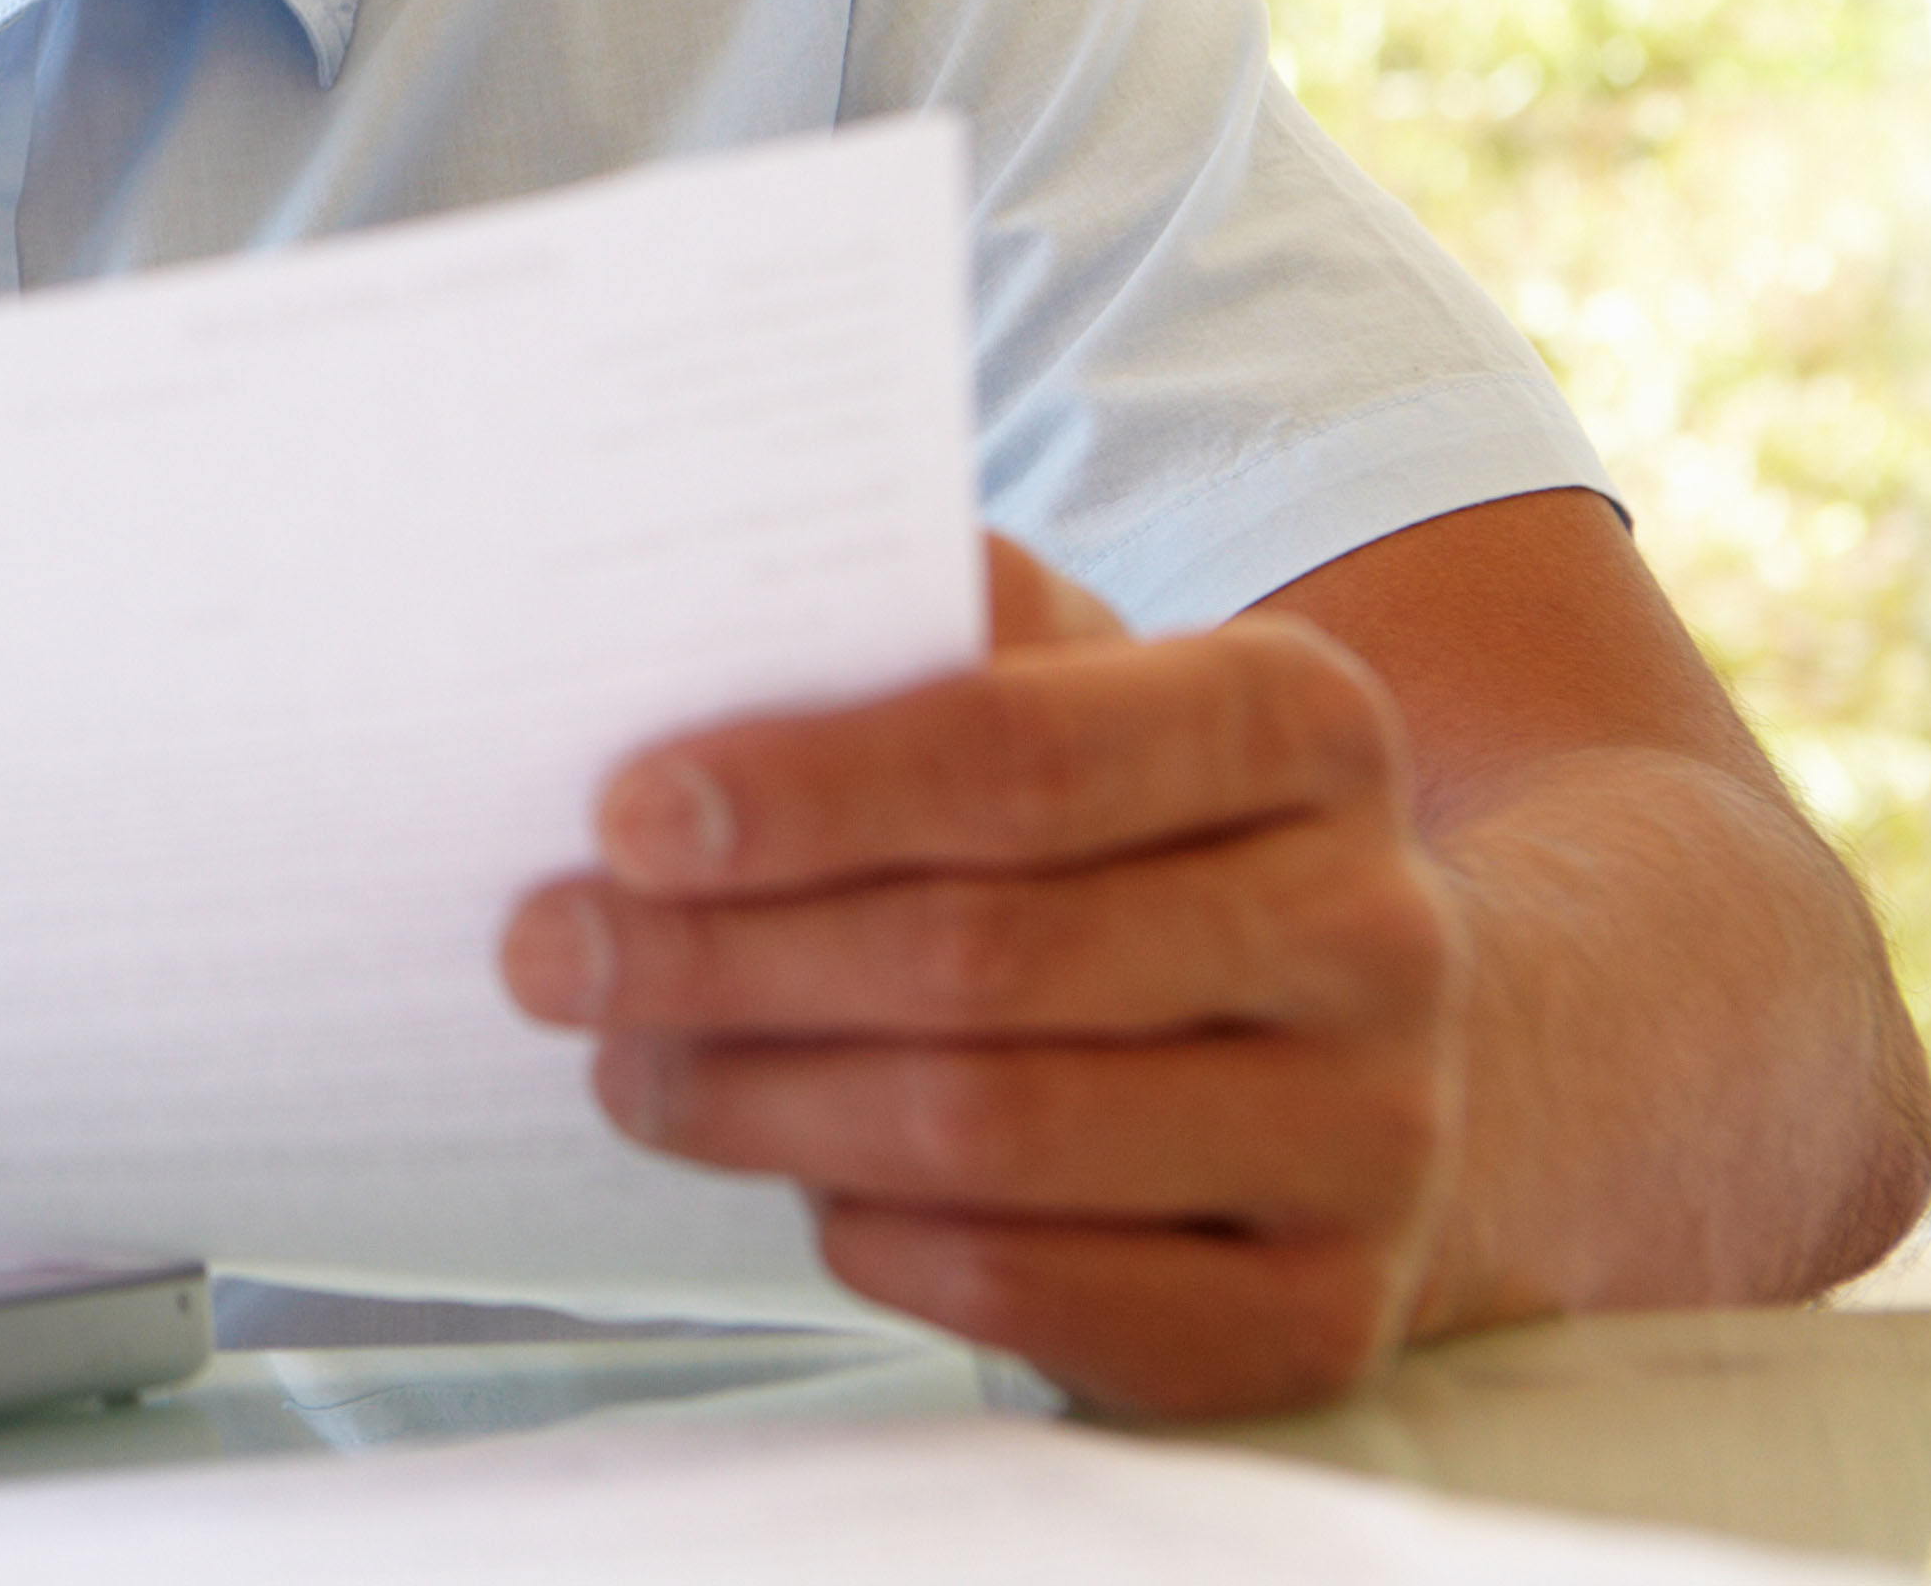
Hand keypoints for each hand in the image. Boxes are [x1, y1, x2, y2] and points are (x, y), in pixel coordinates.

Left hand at [497, 537, 1464, 1417]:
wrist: (1345, 1044)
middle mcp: (1375, 928)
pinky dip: (881, 1241)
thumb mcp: (1065, 687)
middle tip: (554, 955)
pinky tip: (800, 1190)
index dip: (807, 790)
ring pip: (996, 1130)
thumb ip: (920, 633)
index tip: (624, 818)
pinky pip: (1042, 1291)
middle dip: (725, 958)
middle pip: (984, 952)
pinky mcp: (1323, 1319)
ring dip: (766, 1102)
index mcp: (1303, 723)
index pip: (1021, 750)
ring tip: (631, 1069)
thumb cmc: (1134, 835)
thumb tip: (685, 611)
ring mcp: (1374, 1139)